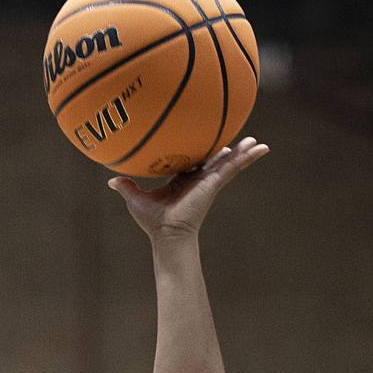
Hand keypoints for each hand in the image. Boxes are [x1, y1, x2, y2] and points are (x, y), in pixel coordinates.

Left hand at [107, 136, 268, 239]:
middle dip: (225, 150)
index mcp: (182, 181)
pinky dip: (247, 159)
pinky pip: (233, 168)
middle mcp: (197, 180)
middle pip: (213, 160)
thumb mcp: (136, 199)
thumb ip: (127, 187)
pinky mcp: (214, 184)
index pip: (191, 163)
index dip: (197, 152)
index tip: (203, 141)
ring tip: (256, 142)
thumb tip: (111, 180)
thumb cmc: (153, 222)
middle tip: (237, 139)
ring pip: (227, 163)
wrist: (167, 234)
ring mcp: (207, 182)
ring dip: (242, 152)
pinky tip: (261, 149)